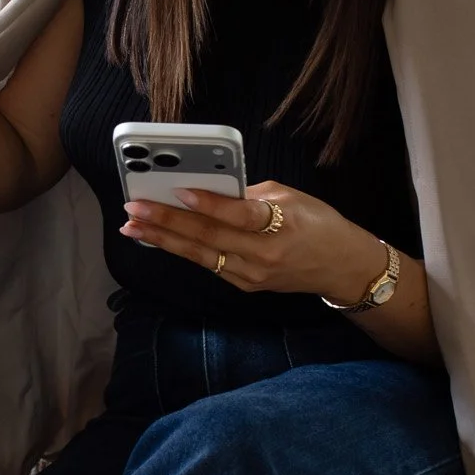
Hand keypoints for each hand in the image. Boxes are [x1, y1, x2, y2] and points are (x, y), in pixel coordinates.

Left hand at [119, 179, 385, 302]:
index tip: (179, 191)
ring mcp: (252, 275)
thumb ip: (251, 195)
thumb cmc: (319, 224)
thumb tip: (210, 188)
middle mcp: (264, 256)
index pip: (239, 215)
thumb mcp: (293, 198)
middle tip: (134, 208)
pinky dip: (181, 250)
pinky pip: (208, 264)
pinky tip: (158, 239)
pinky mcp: (245, 286)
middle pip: (209, 238)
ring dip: (163, 240)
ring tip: (133, 227)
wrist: (341, 268)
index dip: (209, 204)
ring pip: (201, 255)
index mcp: (281, 227)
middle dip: (167, 222)